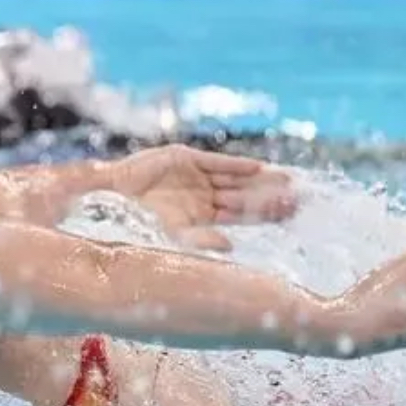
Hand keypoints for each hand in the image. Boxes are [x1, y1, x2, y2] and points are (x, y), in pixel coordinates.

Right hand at [110, 145, 296, 250]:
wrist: (107, 196)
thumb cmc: (135, 223)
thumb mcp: (172, 237)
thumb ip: (201, 241)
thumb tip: (230, 247)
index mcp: (201, 217)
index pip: (240, 215)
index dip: (264, 213)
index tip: (291, 214)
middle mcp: (201, 196)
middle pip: (242, 195)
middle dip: (268, 196)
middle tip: (298, 197)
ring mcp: (193, 176)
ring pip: (233, 178)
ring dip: (258, 180)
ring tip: (287, 181)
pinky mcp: (182, 157)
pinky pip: (215, 162)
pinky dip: (235, 165)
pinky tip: (258, 168)